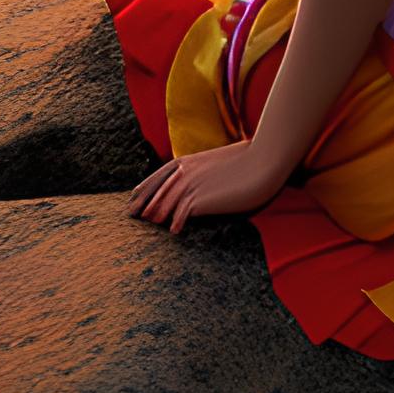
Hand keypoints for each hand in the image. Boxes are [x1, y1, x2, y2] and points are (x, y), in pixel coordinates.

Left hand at [127, 139, 287, 229]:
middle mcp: (185, 171)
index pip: (157, 176)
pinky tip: (174, 232)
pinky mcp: (202, 197)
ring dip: (156, 214)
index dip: (144, 188)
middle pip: (156, 190)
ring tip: (149, 225)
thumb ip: (201, 172)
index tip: (133, 197)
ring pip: (165, 203)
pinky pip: (182, 214)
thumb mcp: (216, 164)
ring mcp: (192, 183)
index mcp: (187, 161)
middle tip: (131, 215)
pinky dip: (176, 223)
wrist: (262, 160)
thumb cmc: (245, 162)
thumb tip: (196, 183)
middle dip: (142, 203)